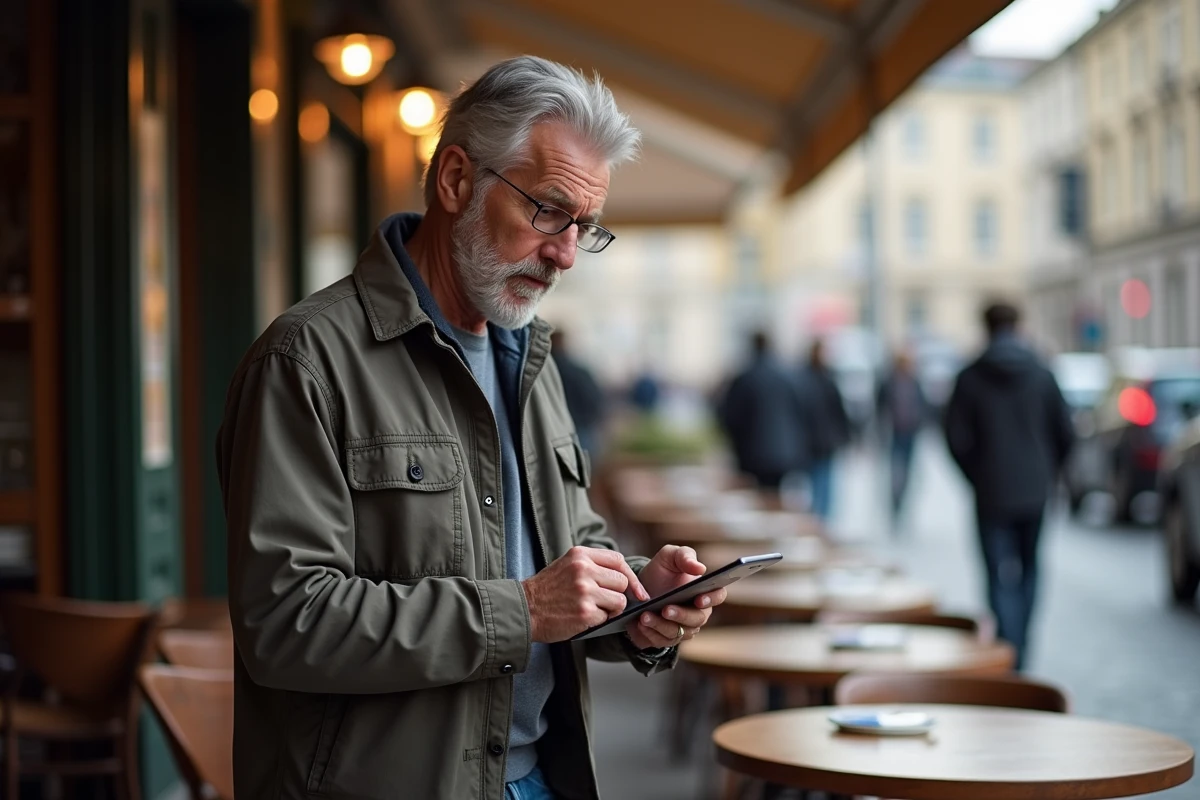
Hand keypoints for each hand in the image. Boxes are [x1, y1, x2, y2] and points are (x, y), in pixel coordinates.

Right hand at [522, 546, 648, 642]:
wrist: (524, 609)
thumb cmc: (547, 590)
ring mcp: (585, 591)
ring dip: (610, 610)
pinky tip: (582, 618)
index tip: (637, 590)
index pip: (618, 561)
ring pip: (619, 601)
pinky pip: (607, 618)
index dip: (630, 576)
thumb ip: (593, 566)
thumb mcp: (567, 565)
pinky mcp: (585, 612)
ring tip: (591, 609)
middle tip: (603, 602)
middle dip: (617, 595)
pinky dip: (598, 621)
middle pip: (622, 582)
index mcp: (580, 555)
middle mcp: (583, 570)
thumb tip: (625, 578)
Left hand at [625, 545, 726, 649]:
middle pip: (697, 619)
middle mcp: (698, 612)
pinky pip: (662, 640)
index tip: (699, 598)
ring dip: (661, 625)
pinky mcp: (667, 639)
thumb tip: (700, 568)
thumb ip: (684, 556)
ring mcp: (684, 628)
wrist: (637, 590)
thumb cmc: (660, 572)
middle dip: (681, 615)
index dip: (711, 598)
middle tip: (666, 609)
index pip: (718, 595)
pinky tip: (640, 624)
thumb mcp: (669, 556)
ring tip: (645, 616)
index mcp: (704, 590)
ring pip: (678, 632)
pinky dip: (650, 633)